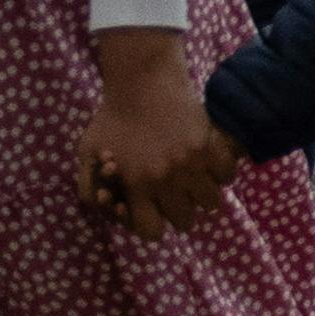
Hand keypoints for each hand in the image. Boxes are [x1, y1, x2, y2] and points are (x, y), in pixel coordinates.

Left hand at [78, 51, 226, 229]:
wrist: (140, 84)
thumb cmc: (110, 120)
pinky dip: (222, 175)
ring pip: (211, 202)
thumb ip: (89, 190)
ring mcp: (192, 164)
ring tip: (195, 183)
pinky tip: (210, 166)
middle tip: (175, 198)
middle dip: (179, 213)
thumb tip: (110, 211)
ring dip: (202, 196)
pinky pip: (228, 176)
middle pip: (185, 221)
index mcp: (135, 186)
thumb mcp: (86, 156)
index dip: (152, 226)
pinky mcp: (211, 146)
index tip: (152, 213)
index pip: (151, 231)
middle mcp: (165, 180)